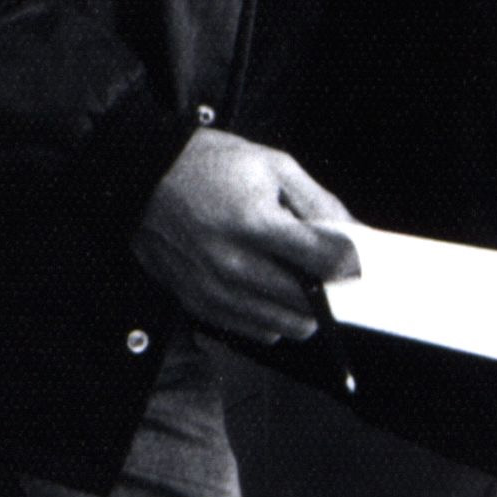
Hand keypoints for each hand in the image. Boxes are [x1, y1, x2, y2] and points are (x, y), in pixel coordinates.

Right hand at [129, 129, 357, 344]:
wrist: (142, 176)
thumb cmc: (210, 165)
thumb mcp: (273, 165)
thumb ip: (319, 203)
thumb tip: (354, 235)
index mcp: (254, 223)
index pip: (323, 261)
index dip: (348, 261)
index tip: (354, 257)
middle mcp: (231, 264)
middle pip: (306, 302)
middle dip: (330, 291)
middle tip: (332, 274)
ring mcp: (211, 289)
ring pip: (282, 325)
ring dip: (303, 310)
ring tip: (302, 283)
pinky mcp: (196, 303)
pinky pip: (251, 331)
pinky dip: (271, 319)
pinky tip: (271, 293)